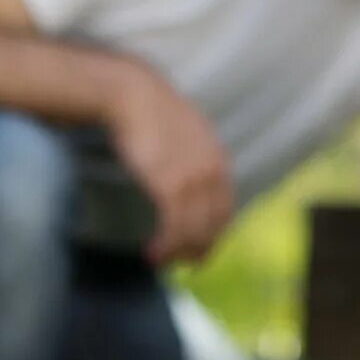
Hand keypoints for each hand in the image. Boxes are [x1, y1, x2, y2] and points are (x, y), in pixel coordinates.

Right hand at [102, 58, 233, 264]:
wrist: (134, 96)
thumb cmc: (152, 113)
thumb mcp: (186, 135)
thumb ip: (193, 156)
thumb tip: (187, 178)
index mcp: (218, 159)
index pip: (225, 206)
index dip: (216, 232)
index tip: (204, 247)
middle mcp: (212, 171)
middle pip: (215, 222)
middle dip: (202, 247)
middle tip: (186, 264)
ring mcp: (193, 178)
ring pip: (195, 229)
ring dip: (180, 251)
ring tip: (163, 261)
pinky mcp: (170, 184)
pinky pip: (174, 226)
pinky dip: (166, 244)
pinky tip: (153, 252)